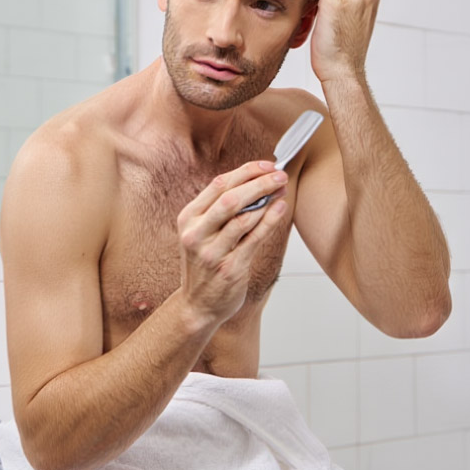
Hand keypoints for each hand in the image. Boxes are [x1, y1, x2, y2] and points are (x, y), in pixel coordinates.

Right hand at [176, 162, 288, 325]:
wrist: (198, 304)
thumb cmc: (204, 265)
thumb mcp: (200, 233)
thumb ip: (218, 209)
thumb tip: (253, 181)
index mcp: (188, 219)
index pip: (218, 185)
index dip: (245, 171)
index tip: (266, 165)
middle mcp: (196, 234)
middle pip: (230, 199)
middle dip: (259, 182)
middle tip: (280, 175)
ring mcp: (211, 252)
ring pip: (243, 218)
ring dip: (267, 200)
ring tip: (282, 190)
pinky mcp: (229, 268)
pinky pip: (253, 239)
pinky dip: (269, 221)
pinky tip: (280, 209)